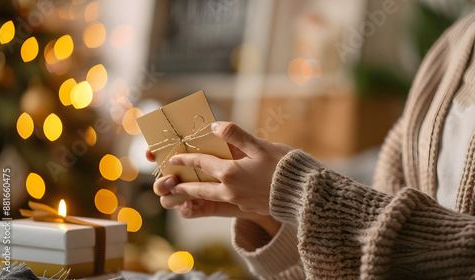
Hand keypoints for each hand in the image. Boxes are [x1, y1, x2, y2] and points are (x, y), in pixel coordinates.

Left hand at [146, 129, 285, 236]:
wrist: (304, 194)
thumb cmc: (284, 167)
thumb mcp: (260, 146)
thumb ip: (236, 135)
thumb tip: (215, 126)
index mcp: (230, 173)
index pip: (202, 163)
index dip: (187, 158)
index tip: (174, 157)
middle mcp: (231, 190)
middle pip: (200, 187)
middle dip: (184, 185)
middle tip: (170, 185)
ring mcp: (240, 201)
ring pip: (211, 197)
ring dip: (197, 194)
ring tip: (187, 193)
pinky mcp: (250, 207)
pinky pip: (226, 201)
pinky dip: (215, 197)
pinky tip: (218, 192)